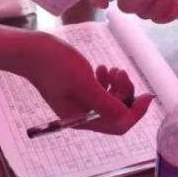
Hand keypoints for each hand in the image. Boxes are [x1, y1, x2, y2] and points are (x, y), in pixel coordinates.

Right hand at [20, 33, 152, 134]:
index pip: (118, 125)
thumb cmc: (56, 66)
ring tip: (110, 69)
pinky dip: (106, 82)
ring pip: (110, 101)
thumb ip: (106, 103)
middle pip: (116, 113)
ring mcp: (79, 103)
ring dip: (116, 86)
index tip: (147, 96)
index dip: (136, 113)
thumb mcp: (85, 84)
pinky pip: (100, 92)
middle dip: (124, 94)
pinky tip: (101, 68)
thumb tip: (127, 117)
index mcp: (83, 119)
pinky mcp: (76, 91)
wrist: (30, 51)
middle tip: (120, 72)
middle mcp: (82, 116)